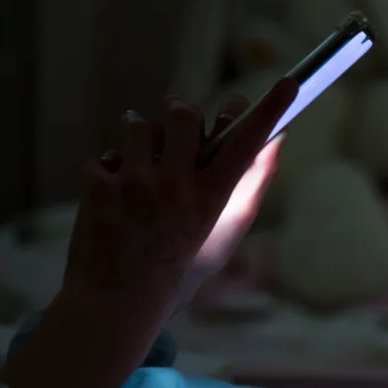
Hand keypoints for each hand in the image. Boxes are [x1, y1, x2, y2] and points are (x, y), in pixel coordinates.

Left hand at [98, 94, 283, 309]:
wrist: (117, 305)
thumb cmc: (180, 271)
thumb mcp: (225, 233)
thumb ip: (249, 186)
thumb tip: (275, 143)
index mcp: (212, 198)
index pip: (248, 143)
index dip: (270, 110)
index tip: (289, 82)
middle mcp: (176, 185)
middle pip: (184, 114)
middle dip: (179, 112)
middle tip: (176, 125)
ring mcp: (134, 183)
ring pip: (137, 124)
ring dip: (137, 138)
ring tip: (137, 168)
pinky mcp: (98, 186)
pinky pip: (101, 157)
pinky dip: (104, 174)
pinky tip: (111, 202)